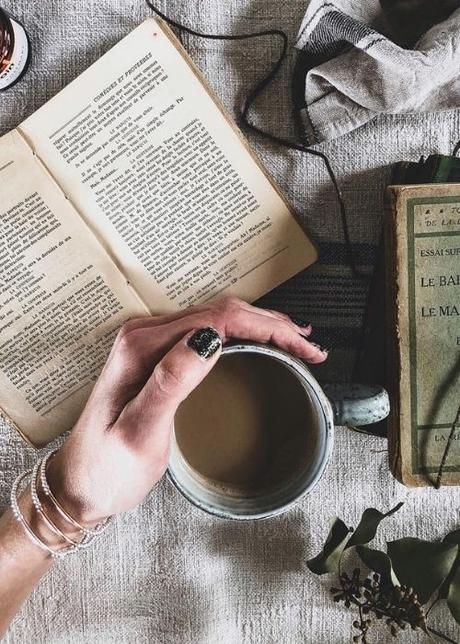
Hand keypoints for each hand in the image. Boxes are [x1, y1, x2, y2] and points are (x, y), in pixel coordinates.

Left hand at [47, 297, 327, 523]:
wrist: (77, 483)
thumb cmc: (106, 467)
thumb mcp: (138, 432)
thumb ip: (170, 382)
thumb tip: (207, 340)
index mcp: (141, 347)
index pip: (217, 321)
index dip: (266, 328)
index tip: (301, 346)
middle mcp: (145, 336)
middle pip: (220, 313)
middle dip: (271, 324)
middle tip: (310, 346)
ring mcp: (151, 343)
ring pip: (217, 319)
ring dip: (260, 326)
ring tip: (297, 341)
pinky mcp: (158, 356)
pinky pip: (207, 333)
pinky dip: (241, 335)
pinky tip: (260, 342)